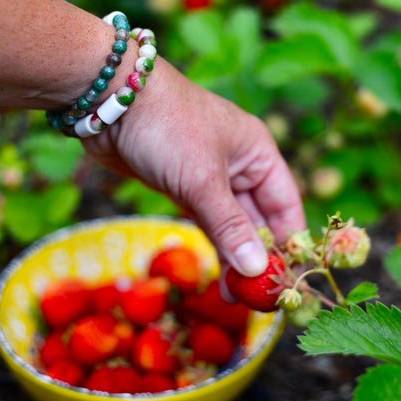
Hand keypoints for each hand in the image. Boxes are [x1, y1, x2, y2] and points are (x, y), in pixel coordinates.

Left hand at [81, 57, 305, 278]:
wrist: (110, 100)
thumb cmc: (167, 127)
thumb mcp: (202, 179)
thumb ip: (229, 226)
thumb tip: (258, 270)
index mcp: (258, 153)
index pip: (285, 206)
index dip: (290, 244)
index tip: (290, 283)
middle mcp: (238, 164)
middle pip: (259, 218)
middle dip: (259, 256)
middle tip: (258, 301)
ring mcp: (208, 174)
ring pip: (230, 222)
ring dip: (234, 255)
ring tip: (236, 296)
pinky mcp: (180, 183)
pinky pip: (205, 219)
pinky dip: (211, 242)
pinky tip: (216, 269)